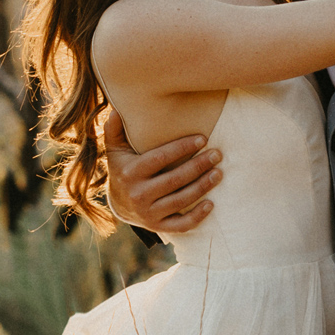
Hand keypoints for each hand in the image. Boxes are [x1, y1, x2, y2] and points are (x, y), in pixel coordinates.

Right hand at [104, 110, 220, 232]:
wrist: (118, 204)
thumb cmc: (123, 168)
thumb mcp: (115, 148)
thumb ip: (115, 128)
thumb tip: (118, 107)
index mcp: (130, 172)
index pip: (160, 158)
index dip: (182, 148)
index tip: (202, 138)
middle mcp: (139, 194)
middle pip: (174, 180)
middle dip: (198, 166)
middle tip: (217, 154)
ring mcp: (148, 213)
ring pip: (181, 201)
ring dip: (203, 187)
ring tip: (218, 173)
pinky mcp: (158, 227)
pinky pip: (180, 225)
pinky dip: (197, 217)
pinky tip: (211, 204)